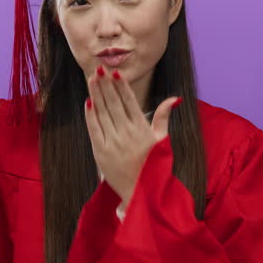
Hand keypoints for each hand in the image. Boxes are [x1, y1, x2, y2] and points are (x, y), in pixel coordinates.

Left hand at [84, 65, 180, 210]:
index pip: (130, 102)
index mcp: (142, 130)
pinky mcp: (100, 152)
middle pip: (114, 103)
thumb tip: (174, 98)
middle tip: (99, 68)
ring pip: (102, 113)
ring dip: (96, 94)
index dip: (121, 86)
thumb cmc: (154, 167)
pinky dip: (90, 115)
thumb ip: (164, 118)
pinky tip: (88, 102)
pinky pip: (94, 129)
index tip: (115, 72)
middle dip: (106, 84)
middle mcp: (126, 134)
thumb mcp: (162, 141)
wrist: (141, 194)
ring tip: (92, 79)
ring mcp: (112, 143)